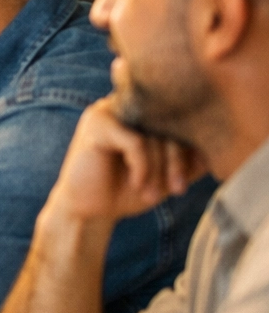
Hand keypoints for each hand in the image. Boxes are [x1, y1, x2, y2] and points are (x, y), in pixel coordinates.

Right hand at [45, 96, 206, 225]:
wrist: (90, 209)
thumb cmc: (128, 188)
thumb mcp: (169, 173)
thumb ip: (192, 158)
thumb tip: (221, 150)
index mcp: (144, 109)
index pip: (182, 117)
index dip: (191, 148)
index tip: (185, 183)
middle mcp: (127, 102)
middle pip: (171, 122)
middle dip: (178, 161)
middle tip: (177, 191)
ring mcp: (109, 109)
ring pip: (155, 133)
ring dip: (160, 169)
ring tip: (153, 194)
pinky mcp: (96, 124)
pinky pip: (136, 142)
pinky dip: (143, 168)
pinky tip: (137, 184)